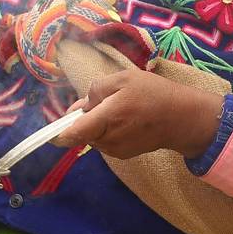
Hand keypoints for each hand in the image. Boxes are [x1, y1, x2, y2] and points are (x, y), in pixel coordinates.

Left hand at [52, 67, 223, 158]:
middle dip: (84, 118)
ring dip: (96, 124)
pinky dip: (107, 131)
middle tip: (103, 100)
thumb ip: (97, 90)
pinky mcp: (123, 154)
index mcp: (106, 119)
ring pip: (92, 137)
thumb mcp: (124, 79)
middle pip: (80, 133)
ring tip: (118, 107)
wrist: (182, 119)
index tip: (50, 129)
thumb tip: (80, 107)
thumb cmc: (154, 94)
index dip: (57, 132)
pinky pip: (104, 141)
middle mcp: (107, 140)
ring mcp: (115, 150)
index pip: (72, 134)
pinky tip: (124, 119)